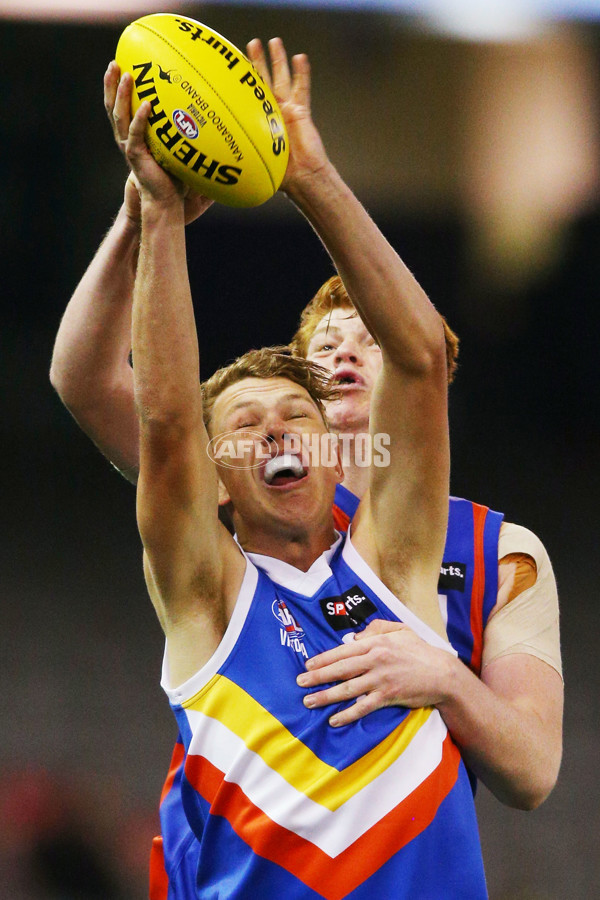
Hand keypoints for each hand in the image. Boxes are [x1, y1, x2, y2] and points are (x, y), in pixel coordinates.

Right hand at [106, 61, 212, 223]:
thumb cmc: (175, 178)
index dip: (117, 89)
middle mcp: (127, 139)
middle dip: (111, 85)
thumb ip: (183, 131)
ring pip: (119, 117)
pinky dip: (140, 119)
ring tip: (127, 75)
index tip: (121, 66)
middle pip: (113, 107)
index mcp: (134, 136)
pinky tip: (146, 105)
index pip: (121, 108)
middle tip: (114, 62)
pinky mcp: (135, 156)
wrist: (166, 202)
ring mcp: (129, 147)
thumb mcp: (177, 148)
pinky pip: (136, 134)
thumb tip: (208, 113)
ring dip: (121, 95)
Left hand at [245, 37, 329, 192]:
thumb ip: (235, 152)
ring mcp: (287, 110)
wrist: (302, 177)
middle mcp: (271, 112)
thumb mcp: (250, 161)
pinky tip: (300, 57)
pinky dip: (302, 73)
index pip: (246, 95)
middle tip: (252, 43)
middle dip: (258, 61)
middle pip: (263, 80)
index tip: (230, 64)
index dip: (239, 81)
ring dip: (278, 60)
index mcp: (257, 121)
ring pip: (282, 79)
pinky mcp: (301, 112)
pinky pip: (302, 88)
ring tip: (274, 42)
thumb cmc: (278, 175)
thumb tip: (206, 156)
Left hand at [296, 619, 451, 726]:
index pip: (343, 651)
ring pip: (347, 689)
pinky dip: (347, 714)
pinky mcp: (388, 696)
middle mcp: (375, 660)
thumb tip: (354, 637)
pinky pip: (363, 707)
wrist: (441, 673)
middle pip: (340, 669)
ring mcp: (381, 679)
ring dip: (326, 696)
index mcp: (376, 643)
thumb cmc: (419, 651)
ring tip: (309, 701)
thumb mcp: (399, 630)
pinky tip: (334, 719)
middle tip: (300, 683)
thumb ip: (376, 628)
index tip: (307, 665)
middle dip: (317, 677)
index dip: (323, 659)